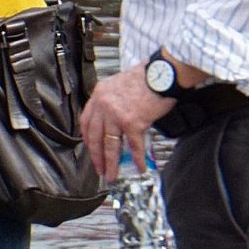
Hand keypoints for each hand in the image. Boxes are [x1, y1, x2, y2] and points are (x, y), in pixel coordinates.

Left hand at [80, 65, 175, 181]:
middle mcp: (104, 105)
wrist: (163, 73)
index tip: (90, 148)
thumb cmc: (147, 76)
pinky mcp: (133, 123)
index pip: (86, 121)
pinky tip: (140, 167)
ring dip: (111, 163)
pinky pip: (133, 146)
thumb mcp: (119, 84)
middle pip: (94, 137)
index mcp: (99, 95)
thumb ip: (112, 99)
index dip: (88, 138)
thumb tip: (113, 118)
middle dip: (96, 156)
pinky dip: (137, 158)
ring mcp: (117, 115)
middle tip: (99, 169)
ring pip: (110, 145)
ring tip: (112, 175)